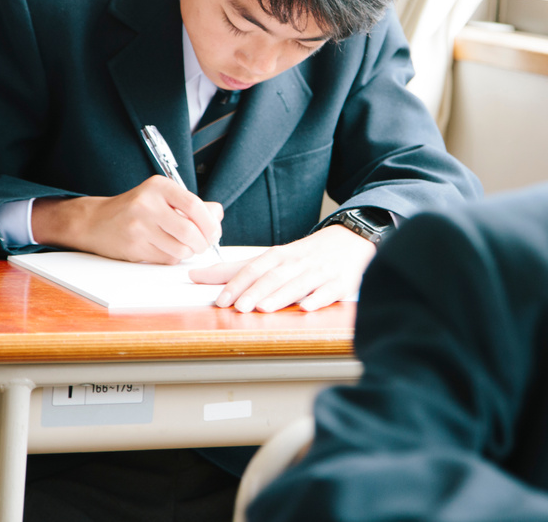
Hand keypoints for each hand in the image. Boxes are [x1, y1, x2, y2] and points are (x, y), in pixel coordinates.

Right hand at [31, 176, 223, 262]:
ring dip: (188, 252)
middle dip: (202, 243)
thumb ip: (191, 205)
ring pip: (179, 248)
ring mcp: (138, 226)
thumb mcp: (162, 197)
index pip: (194, 205)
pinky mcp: (133, 246)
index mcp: (158, 186)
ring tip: (183, 246)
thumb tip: (217, 214)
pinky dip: (173, 258)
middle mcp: (147, 204)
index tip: (214, 232)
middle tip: (203, 245)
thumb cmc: (136, 209)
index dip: (210, 223)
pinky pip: (166, 258)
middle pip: (189, 231)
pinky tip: (166, 249)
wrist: (96, 221)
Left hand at [189, 225, 374, 312]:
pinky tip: (307, 307)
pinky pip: (329, 292)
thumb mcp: (272, 257)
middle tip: (239, 307)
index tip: (222, 299)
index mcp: (280, 256)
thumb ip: (235, 269)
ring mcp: (319, 273)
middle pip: (273, 277)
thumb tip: (197, 275)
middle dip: (255, 292)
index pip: (253, 268)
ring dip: (280, 296)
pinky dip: (318, 299)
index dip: (237, 284)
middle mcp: (298, 263)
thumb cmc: (307, 253)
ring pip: (298, 284)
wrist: (351, 240)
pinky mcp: (340, 283)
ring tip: (264, 308)